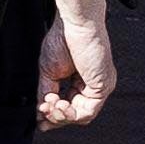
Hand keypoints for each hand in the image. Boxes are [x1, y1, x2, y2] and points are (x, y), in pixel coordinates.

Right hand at [38, 13, 114, 127]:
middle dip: (56, 116)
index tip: (41, 119)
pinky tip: (59, 103)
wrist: (73, 24)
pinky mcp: (103, 86)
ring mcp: (100, 86)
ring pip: (82, 116)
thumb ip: (46, 93)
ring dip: (61, 115)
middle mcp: (93, 85)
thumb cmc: (63, 38)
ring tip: (50, 104)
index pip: (71, 107)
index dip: (55, 116)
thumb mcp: (49, 72)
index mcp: (82, 81)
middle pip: (76, 114)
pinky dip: (70, 112)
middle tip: (43, 110)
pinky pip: (88, 111)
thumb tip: (41, 111)